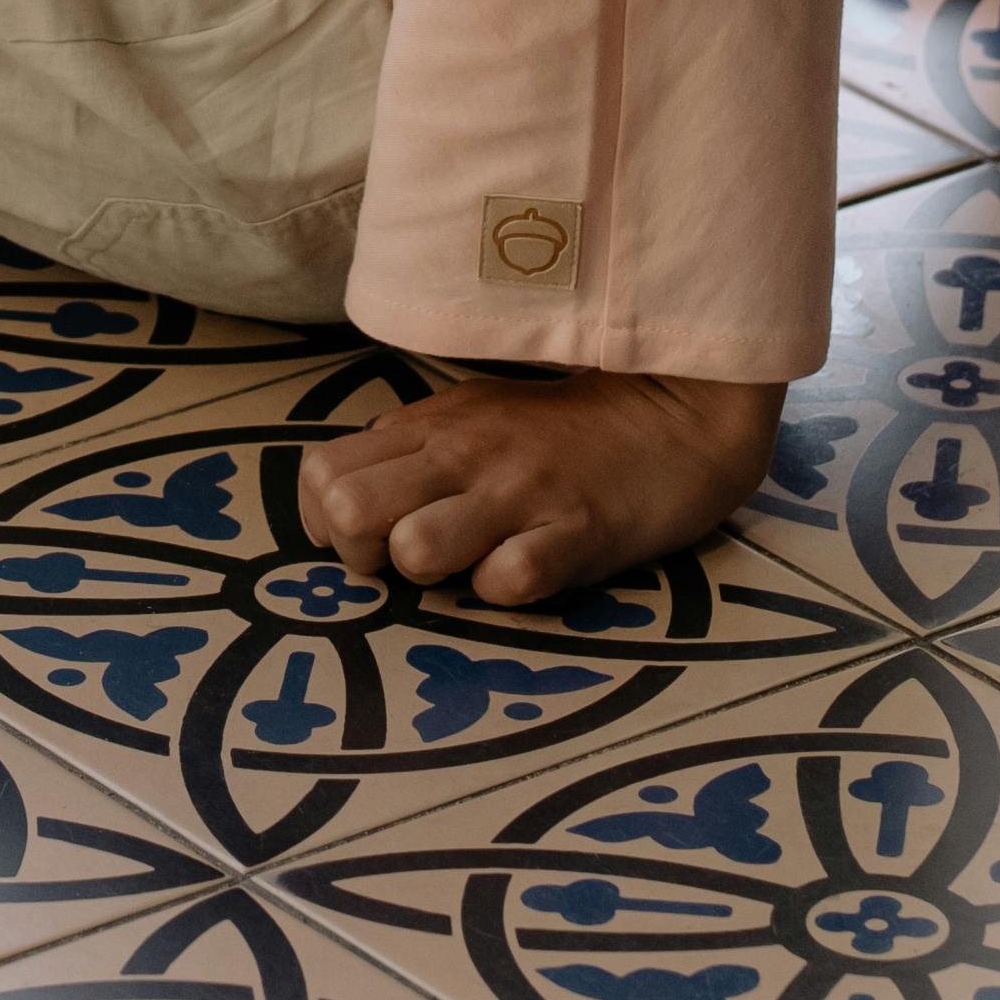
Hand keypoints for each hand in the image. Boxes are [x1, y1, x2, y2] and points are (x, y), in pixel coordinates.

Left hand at [303, 368, 783, 607]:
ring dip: (433, 576)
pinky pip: (510, 581)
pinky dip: (508, 589)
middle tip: (410, 561)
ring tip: (472, 565)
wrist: (678, 411)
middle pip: (348, 512)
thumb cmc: (565, 428)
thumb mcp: (474, 417)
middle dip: (364, 556)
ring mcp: (519, 492)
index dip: (329, 521)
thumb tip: (345, 493)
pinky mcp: (577, 532)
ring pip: (416, 549)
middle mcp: (463, 454)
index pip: (321, 476)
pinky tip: (530, 569)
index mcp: (431, 427)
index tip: (372, 537)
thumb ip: (410, 450)